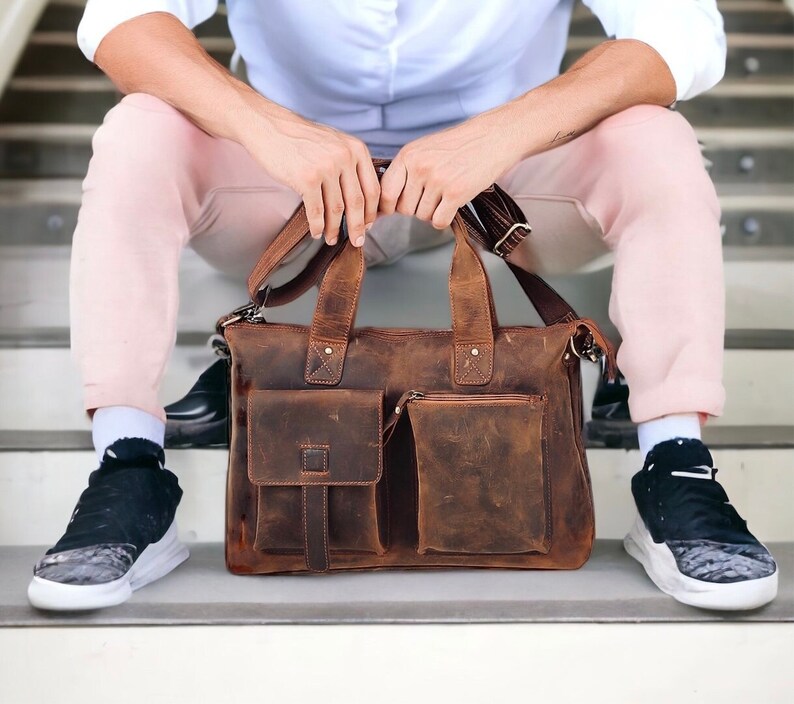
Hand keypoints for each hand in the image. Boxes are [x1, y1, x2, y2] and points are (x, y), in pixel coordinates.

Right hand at [242, 104, 379, 246]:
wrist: (269, 126)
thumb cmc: (301, 138)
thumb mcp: (335, 142)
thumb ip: (350, 163)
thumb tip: (361, 198)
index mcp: (356, 149)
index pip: (372, 188)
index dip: (371, 212)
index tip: (368, 225)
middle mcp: (344, 157)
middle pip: (357, 202)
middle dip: (358, 227)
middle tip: (358, 241)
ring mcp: (326, 167)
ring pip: (336, 209)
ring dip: (334, 229)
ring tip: (332, 238)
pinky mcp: (307, 178)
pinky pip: (316, 211)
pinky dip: (317, 225)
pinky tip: (316, 232)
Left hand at [378, 109, 519, 228]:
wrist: (492, 138)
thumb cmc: (458, 145)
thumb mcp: (424, 149)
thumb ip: (405, 171)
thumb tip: (386, 201)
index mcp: (408, 155)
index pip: (386, 192)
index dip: (387, 207)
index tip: (391, 212)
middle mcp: (420, 167)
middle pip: (405, 209)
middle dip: (415, 208)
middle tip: (431, 197)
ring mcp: (438, 180)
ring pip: (422, 216)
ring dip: (432, 212)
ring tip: (445, 195)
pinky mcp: (456, 193)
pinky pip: (439, 221)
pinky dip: (444, 219)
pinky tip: (451, 205)